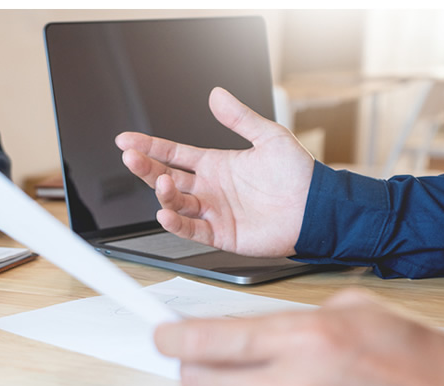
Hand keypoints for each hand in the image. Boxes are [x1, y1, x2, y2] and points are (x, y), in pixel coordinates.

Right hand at [115, 87, 314, 257]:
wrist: (317, 208)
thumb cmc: (298, 175)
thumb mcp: (269, 136)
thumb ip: (239, 117)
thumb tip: (217, 94)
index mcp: (216, 165)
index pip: (173, 154)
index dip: (149, 146)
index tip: (126, 140)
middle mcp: (210, 189)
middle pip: (166, 177)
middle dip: (145, 167)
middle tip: (129, 157)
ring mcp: (213, 212)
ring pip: (176, 202)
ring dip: (162, 193)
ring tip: (159, 181)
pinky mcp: (221, 234)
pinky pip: (192, 229)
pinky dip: (176, 223)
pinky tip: (165, 212)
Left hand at [154, 289, 443, 385]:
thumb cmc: (419, 363)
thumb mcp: (354, 311)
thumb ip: (287, 319)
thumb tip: (237, 327)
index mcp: (306, 340)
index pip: (207, 340)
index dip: (172, 338)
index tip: (161, 336)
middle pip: (198, 380)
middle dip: (192, 365)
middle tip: (201, 357)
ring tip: (258, 384)